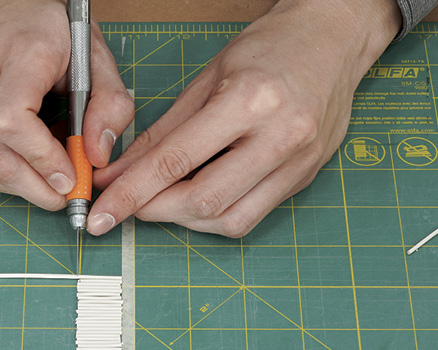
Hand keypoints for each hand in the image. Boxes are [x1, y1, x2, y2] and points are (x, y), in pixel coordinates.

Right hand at [0, 0, 133, 209]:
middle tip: (70, 194)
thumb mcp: (97, 55)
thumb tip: (96, 156)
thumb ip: (109, 104)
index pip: (12, 120)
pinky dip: (12, 176)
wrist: (5, 0)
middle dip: (38, 189)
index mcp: (19, 57)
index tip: (72, 178)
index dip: (43, 159)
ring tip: (56, 180)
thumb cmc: (54, 24)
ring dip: (25, 188)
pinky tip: (36, 167)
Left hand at [87, 0, 400, 236]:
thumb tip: (122, 172)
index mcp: (250, 100)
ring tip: (163, 202)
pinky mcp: (303, 178)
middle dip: (155, 210)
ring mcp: (298, 163)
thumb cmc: (271, 48)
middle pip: (204, 199)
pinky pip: (252, 216)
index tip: (104, 211)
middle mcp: (280, 136)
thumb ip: (162, 133)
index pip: (175, 161)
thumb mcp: (207, 78)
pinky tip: (197, 202)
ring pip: (230, 219)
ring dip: (185, 220)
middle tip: (129, 206)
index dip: (131, 192)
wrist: (333, 41)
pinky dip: (215, 217)